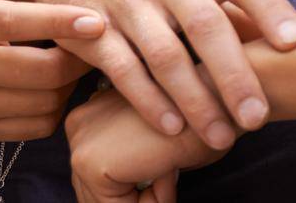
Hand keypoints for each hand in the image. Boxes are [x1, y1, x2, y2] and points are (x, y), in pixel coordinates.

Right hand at [0, 0, 295, 146]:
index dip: (270, 9)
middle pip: (205, 24)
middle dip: (234, 74)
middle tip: (257, 117)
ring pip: (165, 55)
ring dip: (195, 100)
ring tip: (221, 136)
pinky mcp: (90, 24)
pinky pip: (123, 69)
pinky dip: (148, 101)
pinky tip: (172, 127)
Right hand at [0, 0, 104, 139]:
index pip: (15, 23)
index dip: (60, 22)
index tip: (97, 19)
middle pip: (40, 72)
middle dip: (79, 58)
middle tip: (94, 40)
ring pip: (43, 104)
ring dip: (69, 84)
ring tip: (73, 59)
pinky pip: (32, 128)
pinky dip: (53, 108)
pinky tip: (51, 85)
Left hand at [67, 87, 229, 202]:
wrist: (218, 102)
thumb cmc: (202, 121)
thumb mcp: (153, 142)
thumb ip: (132, 162)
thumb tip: (134, 188)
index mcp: (91, 115)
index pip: (100, 180)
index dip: (139, 185)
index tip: (163, 159)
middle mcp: (77, 124)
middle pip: (96, 193)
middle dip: (138, 194)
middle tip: (168, 169)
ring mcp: (80, 143)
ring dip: (146, 198)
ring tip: (167, 168)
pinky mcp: (91, 163)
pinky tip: (164, 171)